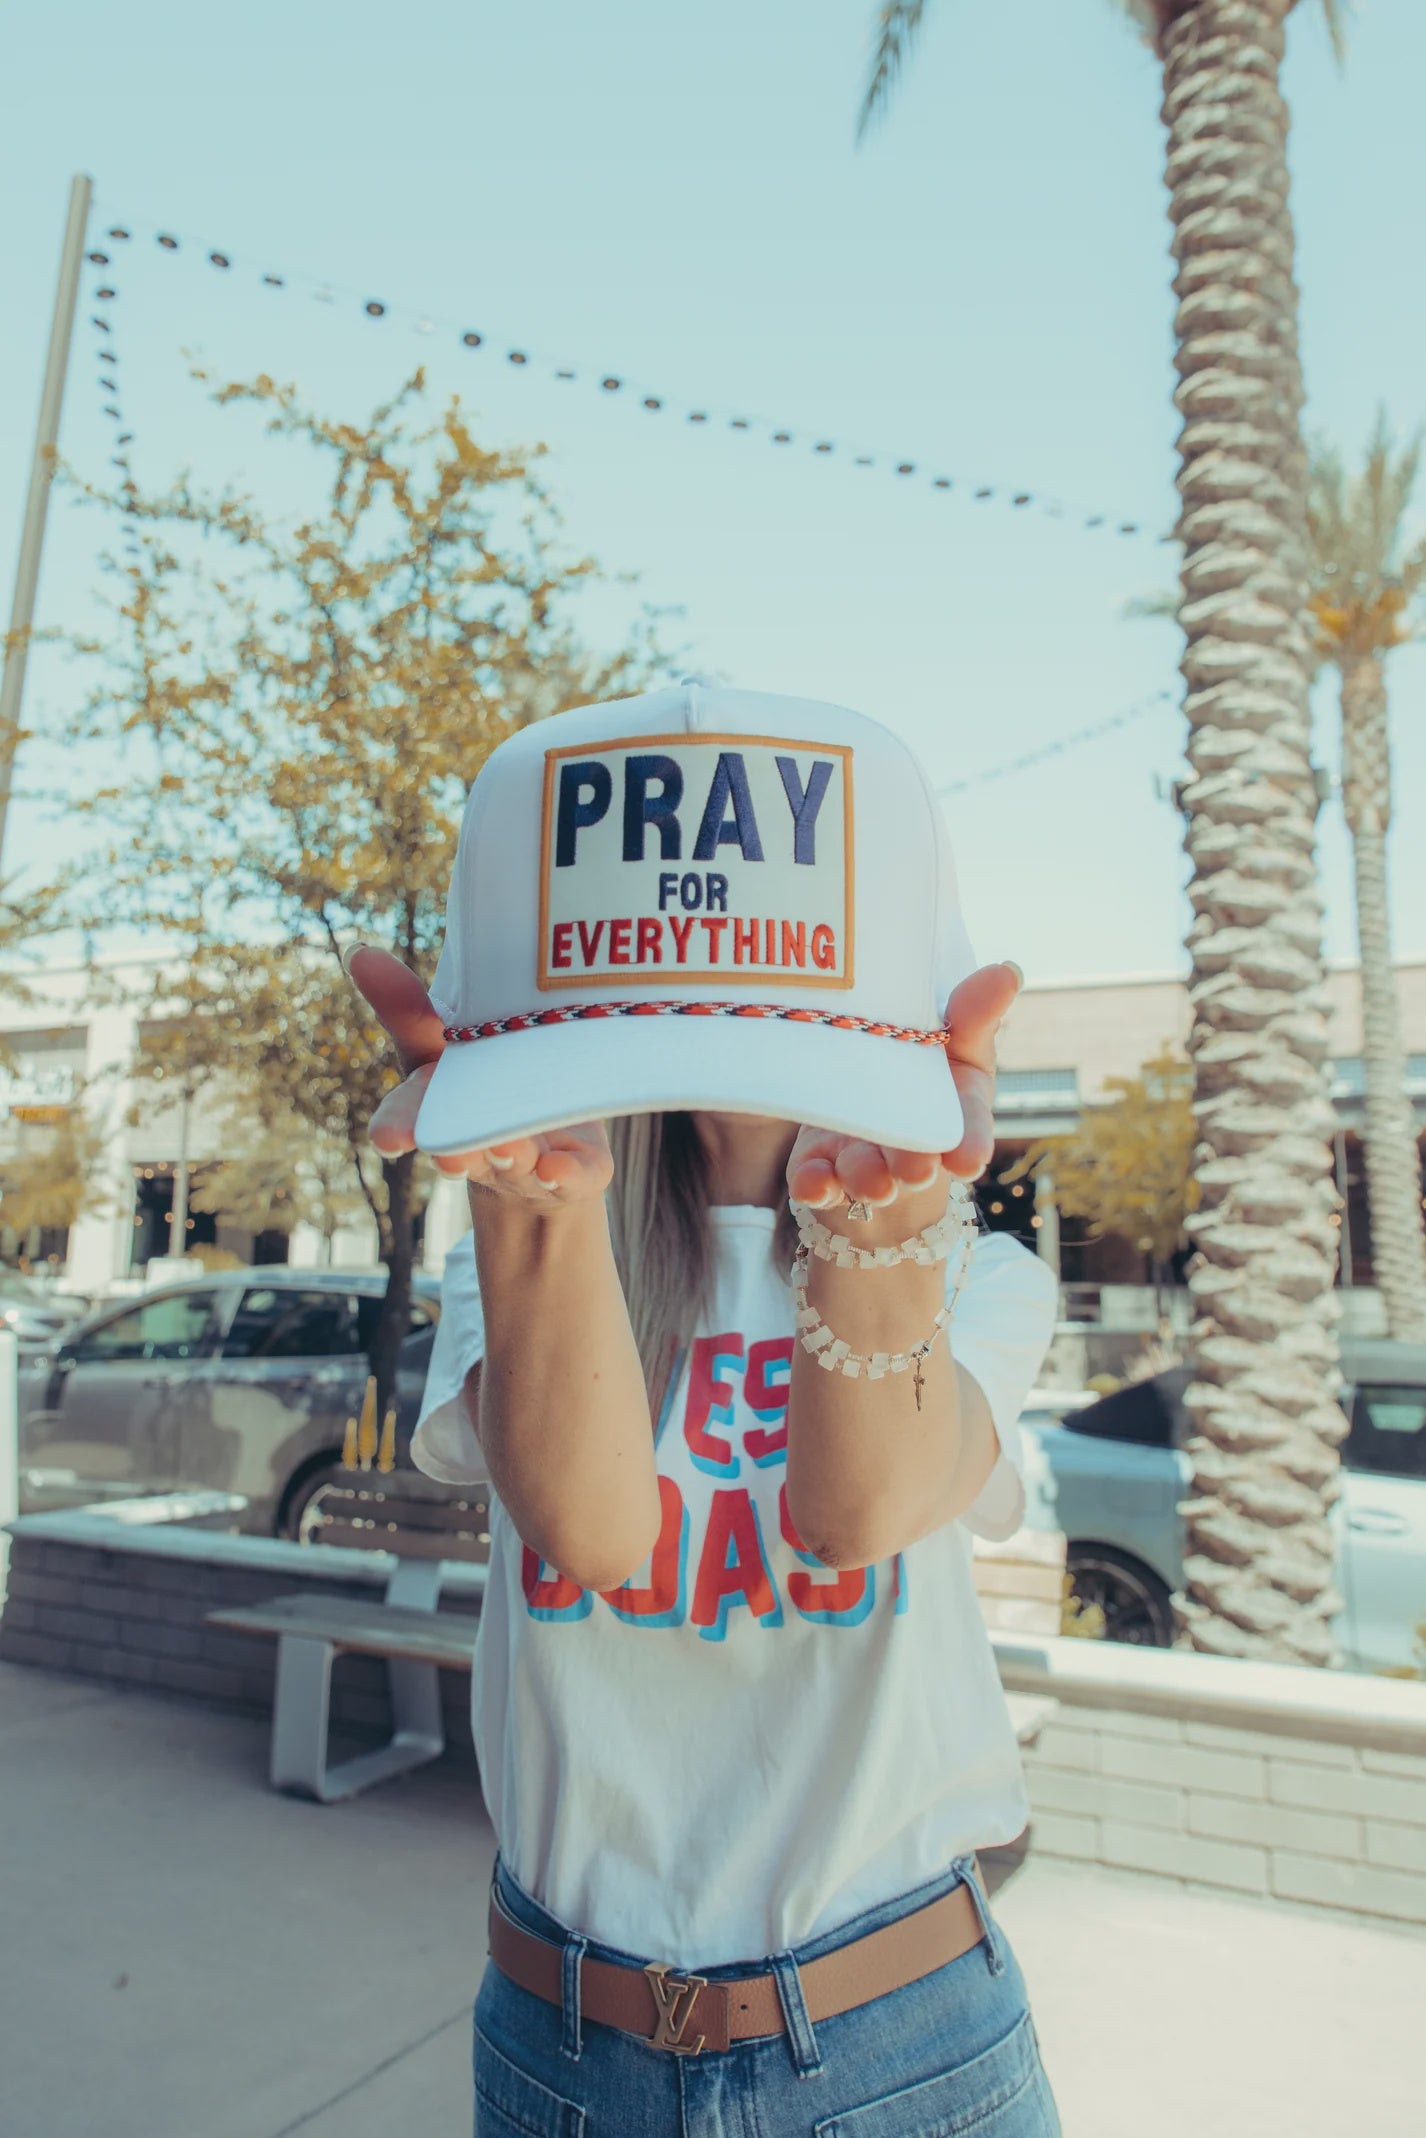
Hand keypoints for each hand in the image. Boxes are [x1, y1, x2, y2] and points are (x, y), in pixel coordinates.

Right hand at [346, 946, 613, 1204]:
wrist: (555, 1138)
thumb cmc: (490, 1074)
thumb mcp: (447, 1039)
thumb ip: (409, 1007)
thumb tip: (358, 953)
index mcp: (442, 1108)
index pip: (411, 1118)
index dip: (397, 1128)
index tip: (387, 1138)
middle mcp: (480, 1141)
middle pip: (463, 1150)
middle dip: (456, 1154)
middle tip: (451, 1156)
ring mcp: (529, 1159)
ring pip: (518, 1162)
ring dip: (511, 1157)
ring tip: (510, 1148)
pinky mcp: (580, 1167)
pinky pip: (578, 1175)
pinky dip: (568, 1173)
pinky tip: (560, 1166)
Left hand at [786, 960, 1019, 1222]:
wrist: (860, 1108)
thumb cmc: (917, 1072)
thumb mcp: (951, 1042)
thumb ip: (971, 1014)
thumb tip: (1007, 970)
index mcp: (949, 1115)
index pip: (967, 1134)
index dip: (969, 1146)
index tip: (969, 1160)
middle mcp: (906, 1147)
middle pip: (913, 1162)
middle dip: (914, 1166)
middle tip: (915, 1170)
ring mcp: (861, 1161)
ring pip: (863, 1176)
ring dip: (865, 1177)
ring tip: (867, 1178)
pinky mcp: (818, 1168)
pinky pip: (813, 1182)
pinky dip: (813, 1184)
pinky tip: (810, 1181)